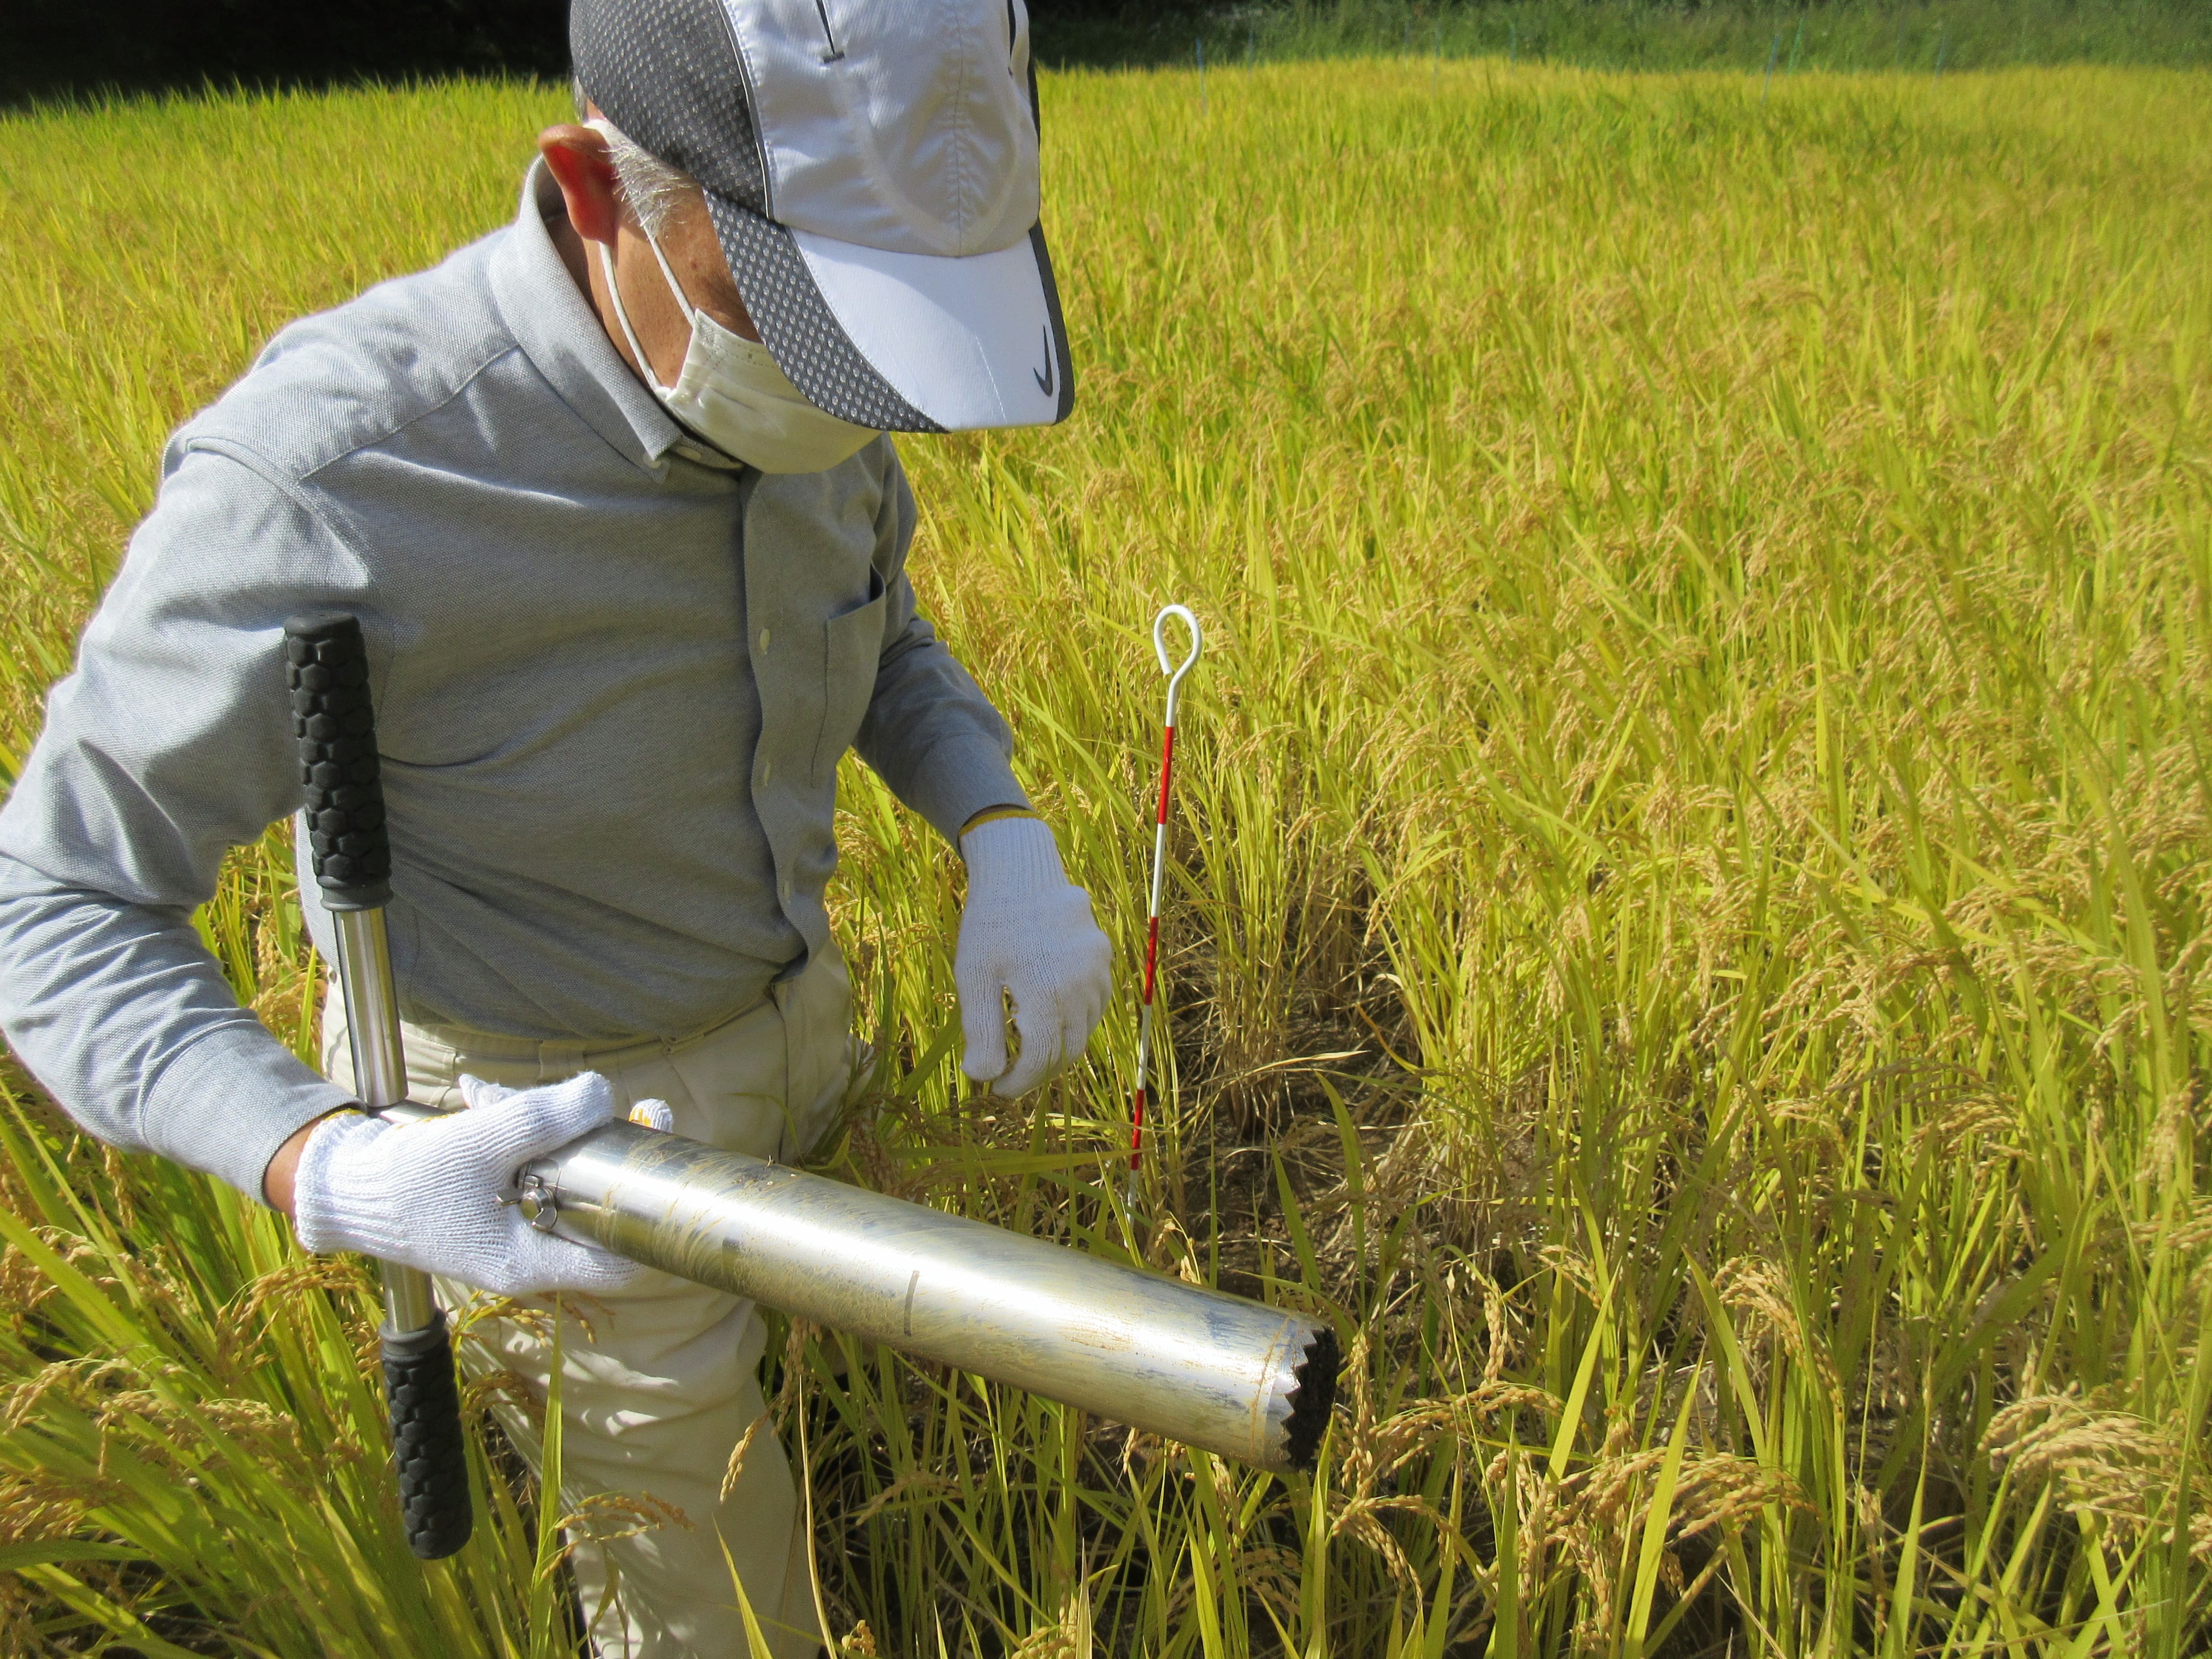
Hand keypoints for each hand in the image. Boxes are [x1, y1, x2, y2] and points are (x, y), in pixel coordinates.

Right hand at [293, 1071, 642, 1296]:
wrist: (343, 1188)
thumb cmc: (405, 1181)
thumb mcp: (478, 1143)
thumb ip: (543, 1120)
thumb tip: (603, 1095)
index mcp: (530, 1261)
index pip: (617, 1255)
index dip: (645, 1205)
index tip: (656, 1144)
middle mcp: (529, 1250)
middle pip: (592, 1199)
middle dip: (595, 1143)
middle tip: (611, 1102)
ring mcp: (514, 1224)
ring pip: (559, 1171)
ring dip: (542, 1125)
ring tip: (489, 1097)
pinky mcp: (498, 1198)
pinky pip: (527, 1161)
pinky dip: (512, 1126)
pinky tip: (478, 1096)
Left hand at [955, 816, 1112, 1096]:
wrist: (1021, 871)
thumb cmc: (991, 924)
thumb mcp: (974, 977)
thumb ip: (981, 1031)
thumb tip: (983, 1079)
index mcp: (1048, 993)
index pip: (1040, 1060)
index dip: (1018, 1083)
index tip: (996, 1090)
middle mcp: (1082, 985)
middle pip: (1067, 1051)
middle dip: (1038, 1071)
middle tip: (1010, 1076)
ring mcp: (1098, 971)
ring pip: (1084, 1029)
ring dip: (1057, 1047)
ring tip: (1026, 1048)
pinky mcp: (1104, 959)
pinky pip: (1095, 1004)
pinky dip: (1074, 1021)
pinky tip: (1050, 1017)